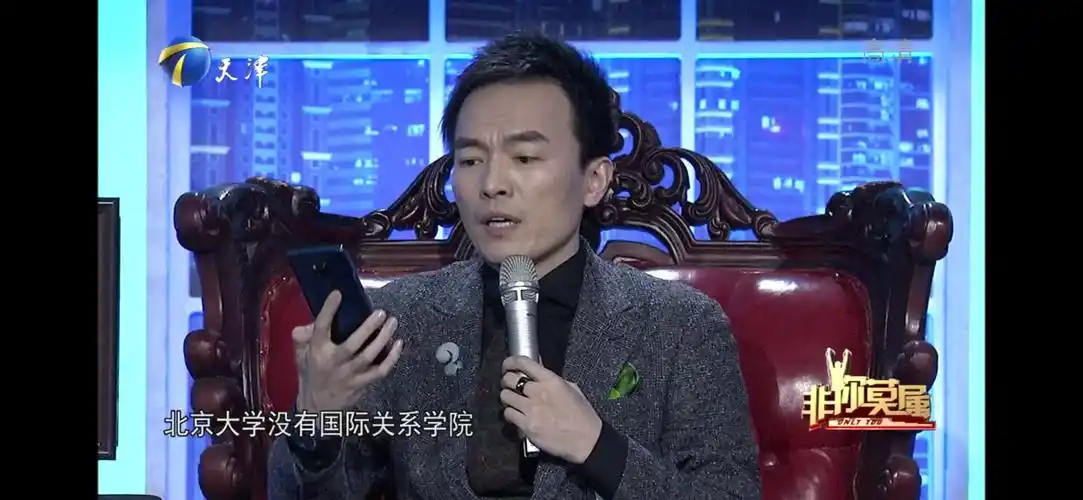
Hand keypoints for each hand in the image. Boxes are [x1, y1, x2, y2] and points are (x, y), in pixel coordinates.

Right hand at [293, 291, 403, 412]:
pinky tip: (399, 344)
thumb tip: (307, 325)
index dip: (328, 310)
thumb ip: (302, 338)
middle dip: (368, 327)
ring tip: (393, 322)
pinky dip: (392, 358)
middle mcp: (333, 362)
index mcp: (317, 351)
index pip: (321, 328)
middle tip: (381, 312)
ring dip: (383, 339)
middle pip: (352, 344)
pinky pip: (380, 371)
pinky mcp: (361, 384)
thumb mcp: (301, 355)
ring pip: (369, 356)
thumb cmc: (312, 374)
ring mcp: (349, 375)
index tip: (338, 294)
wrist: (318, 408)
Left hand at [499, 356, 601, 463]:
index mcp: (551, 380)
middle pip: (510, 379)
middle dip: (506, 381)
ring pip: (505, 396)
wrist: (586, 441)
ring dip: (506, 397)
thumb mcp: (572, 389)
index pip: (523, 363)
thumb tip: (537, 368)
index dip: (510, 362)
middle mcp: (539, 392)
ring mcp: (531, 409)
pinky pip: (508, 414)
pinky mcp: (527, 426)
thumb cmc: (582, 415)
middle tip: (508, 385)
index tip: (507, 365)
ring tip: (512, 401)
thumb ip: (552, 378)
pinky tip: (515, 415)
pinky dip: (509, 413)